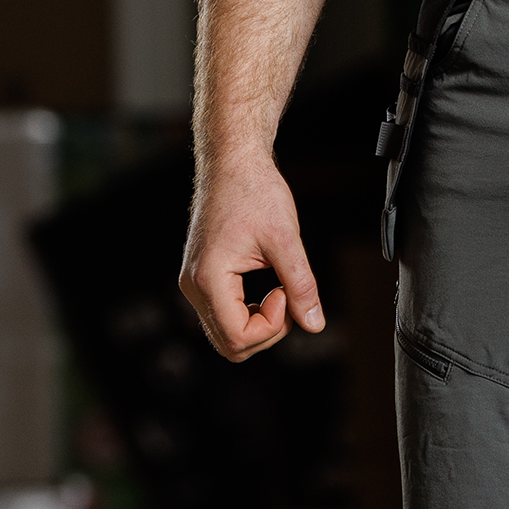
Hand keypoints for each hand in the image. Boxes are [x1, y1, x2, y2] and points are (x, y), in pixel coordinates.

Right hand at [180, 155, 324, 360]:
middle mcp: (193, 286)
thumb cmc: (255, 192)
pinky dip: (248, 312)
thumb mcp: (286, 240)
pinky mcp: (201, 277)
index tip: (286, 292)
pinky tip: (266, 288)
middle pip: (229, 344)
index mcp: (209, 279)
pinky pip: (222, 314)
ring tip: (279, 289)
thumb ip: (301, 286)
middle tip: (287, 295)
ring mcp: (194, 283)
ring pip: (225, 333)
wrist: (233, 163)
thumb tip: (315, 323)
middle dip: (266, 331)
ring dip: (258, 323)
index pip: (238, 337)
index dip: (272, 326)